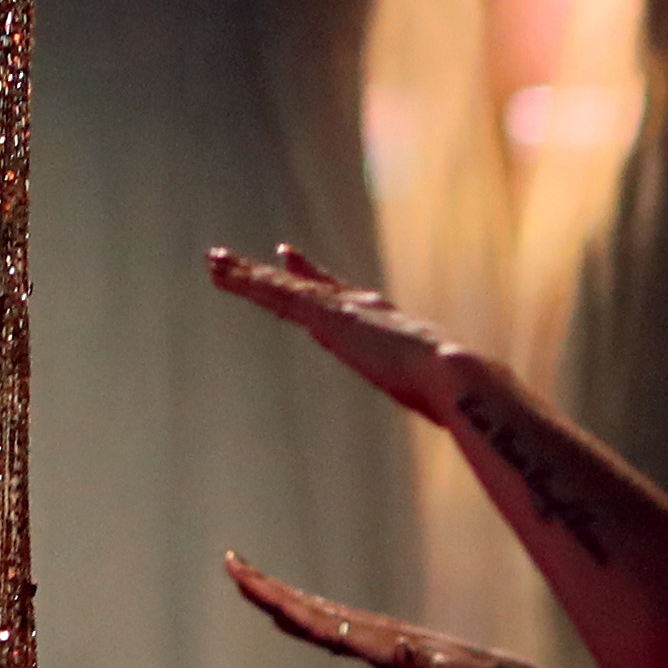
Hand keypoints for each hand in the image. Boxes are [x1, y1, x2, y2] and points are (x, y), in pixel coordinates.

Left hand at [211, 242, 466, 416]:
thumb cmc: (452, 392)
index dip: (311, 278)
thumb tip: (447, 407)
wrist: (453, 375)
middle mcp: (358, 305)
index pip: (337, 295)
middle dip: (268, 273)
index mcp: (381, 322)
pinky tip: (224, 274)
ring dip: (245, 275)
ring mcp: (340, 309)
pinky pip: (275, 294)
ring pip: (280, 287)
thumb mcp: (431, 390)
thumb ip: (430, 392)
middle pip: (301, 285)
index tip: (290, 261)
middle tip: (235, 260)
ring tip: (214, 262)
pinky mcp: (324, 316)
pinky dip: (248, 283)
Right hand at [223, 556, 568, 667]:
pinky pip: (331, 627)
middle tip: (231, 564)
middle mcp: (371, 630)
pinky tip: (290, 620)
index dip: (281, 603)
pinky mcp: (382, 645)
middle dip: (267, 588)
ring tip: (248, 582)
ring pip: (317, 611)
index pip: (320, 619)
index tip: (248, 584)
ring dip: (280, 597)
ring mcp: (375, 634)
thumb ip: (426, 667)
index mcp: (377, 638)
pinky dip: (303, 619)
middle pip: (309, 605)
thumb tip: (402, 649)